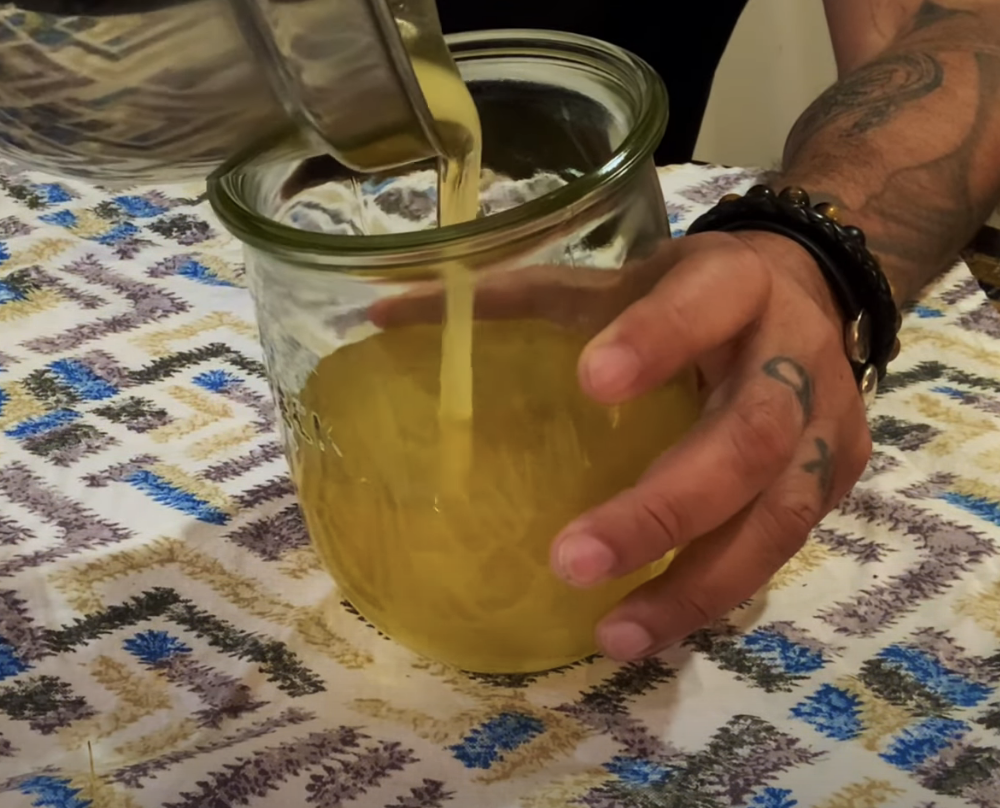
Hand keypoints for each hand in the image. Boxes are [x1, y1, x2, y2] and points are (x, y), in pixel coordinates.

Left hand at [552, 231, 871, 660]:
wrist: (811, 289)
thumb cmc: (687, 291)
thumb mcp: (613, 278)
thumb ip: (512, 298)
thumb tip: (383, 318)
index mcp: (732, 284)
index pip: (702, 305)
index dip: (657, 341)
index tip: (591, 381)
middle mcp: (794, 357)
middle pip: (746, 437)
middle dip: (663, 508)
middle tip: (574, 560)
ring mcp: (828, 427)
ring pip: (776, 516)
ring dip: (694, 584)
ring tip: (615, 633)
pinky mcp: (839, 480)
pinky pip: (781, 548)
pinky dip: (716, 593)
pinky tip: (652, 627)